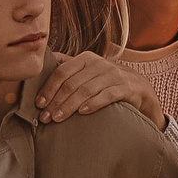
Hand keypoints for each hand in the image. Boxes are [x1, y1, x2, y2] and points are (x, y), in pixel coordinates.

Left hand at [37, 52, 161, 126]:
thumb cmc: (106, 82)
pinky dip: (93, 104)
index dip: (48, 88)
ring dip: (69, 106)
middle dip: (56, 101)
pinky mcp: (126, 88)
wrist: (139, 88)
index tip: (39, 104)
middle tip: (46, 117)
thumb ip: (68, 67)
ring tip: (58, 119)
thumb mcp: (88, 71)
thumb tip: (43, 63)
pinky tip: (82, 113)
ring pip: (86, 90)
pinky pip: (107, 96)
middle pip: (72, 83)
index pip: (62, 72)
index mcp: (86, 58)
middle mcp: (99, 64)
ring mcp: (114, 75)